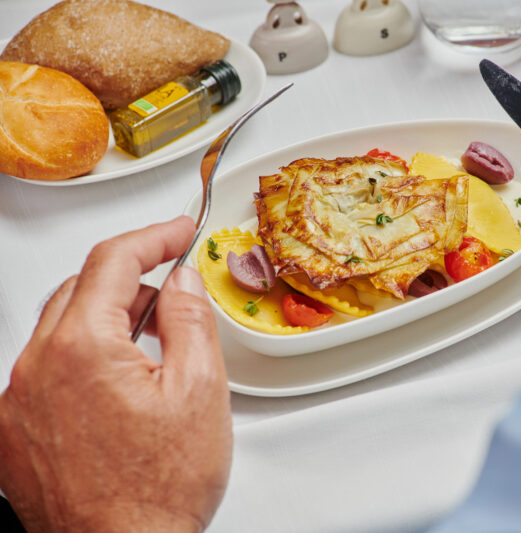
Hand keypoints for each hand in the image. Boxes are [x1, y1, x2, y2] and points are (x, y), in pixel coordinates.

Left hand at [0, 216, 231, 532]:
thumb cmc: (158, 489)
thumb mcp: (199, 391)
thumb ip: (189, 320)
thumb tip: (180, 281)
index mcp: (82, 348)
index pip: (113, 260)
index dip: (153, 236)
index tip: (178, 232)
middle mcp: (37, 368)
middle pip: (82, 288)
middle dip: (131, 278)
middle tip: (173, 290)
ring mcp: (19, 401)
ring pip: (62, 328)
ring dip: (107, 319)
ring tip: (154, 346)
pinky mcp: (14, 431)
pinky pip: (46, 369)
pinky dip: (83, 356)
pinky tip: (120, 384)